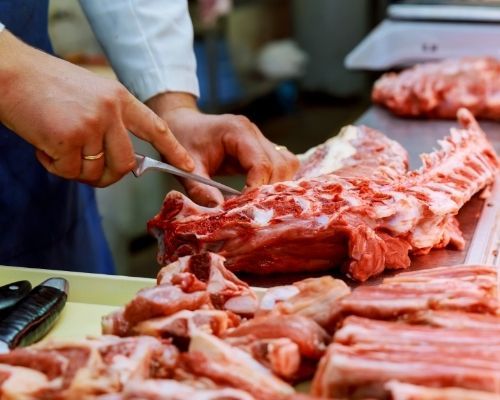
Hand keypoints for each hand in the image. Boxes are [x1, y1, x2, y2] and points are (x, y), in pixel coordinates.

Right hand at [0, 30, 193, 186]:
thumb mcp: (90, 95)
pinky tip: (43, 145)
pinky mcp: (69, 138)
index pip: (155, 127)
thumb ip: (110, 123)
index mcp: (119, 98)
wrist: (9, 72)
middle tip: (87, 169)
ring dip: (76, 170)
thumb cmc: (46, 86)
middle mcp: (110, 111)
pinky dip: (54, 166)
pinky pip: (69, 171)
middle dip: (108, 176)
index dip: (173, 149)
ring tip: (57, 147)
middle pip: (125, 164)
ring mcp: (91, 124)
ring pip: (96, 171)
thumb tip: (122, 162)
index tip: (187, 167)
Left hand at [147, 93, 299, 205]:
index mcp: (238, 131)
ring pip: (287, 164)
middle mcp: (254, 133)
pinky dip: (276, 181)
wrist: (183, 124)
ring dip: (277, 186)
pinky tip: (262, 195)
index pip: (261, 163)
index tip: (246, 208)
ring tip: (258, 203)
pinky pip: (282, 165)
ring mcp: (261, 140)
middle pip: (280, 165)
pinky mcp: (262, 149)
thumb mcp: (187, 168)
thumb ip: (200, 189)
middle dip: (269, 190)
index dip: (257, 189)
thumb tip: (219, 211)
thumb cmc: (183, 140)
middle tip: (253, 209)